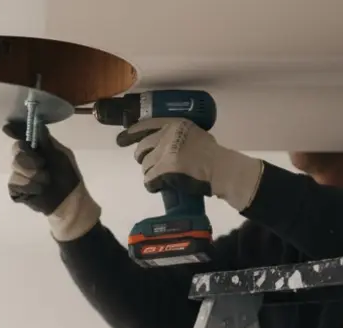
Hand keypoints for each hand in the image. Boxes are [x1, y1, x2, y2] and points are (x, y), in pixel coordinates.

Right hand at [4, 122, 101, 241]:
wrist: (69, 204)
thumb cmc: (69, 178)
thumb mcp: (61, 155)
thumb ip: (46, 141)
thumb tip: (35, 123)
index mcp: (38, 149)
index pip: (22, 135)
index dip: (15, 130)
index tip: (7, 128)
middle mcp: (26, 159)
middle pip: (16, 149)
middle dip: (30, 158)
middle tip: (42, 165)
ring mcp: (20, 174)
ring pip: (15, 166)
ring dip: (33, 175)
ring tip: (46, 181)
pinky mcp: (16, 189)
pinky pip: (14, 182)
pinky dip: (29, 185)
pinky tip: (39, 190)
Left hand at [115, 118, 263, 212]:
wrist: (220, 169)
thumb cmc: (212, 155)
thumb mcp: (195, 134)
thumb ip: (178, 135)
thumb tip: (161, 141)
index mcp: (175, 124)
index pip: (147, 125)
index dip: (132, 133)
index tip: (121, 138)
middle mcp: (168, 135)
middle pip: (142, 148)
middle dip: (143, 158)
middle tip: (151, 166)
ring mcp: (165, 151)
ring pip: (145, 166)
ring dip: (151, 174)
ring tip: (164, 178)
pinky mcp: (164, 168)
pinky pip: (149, 180)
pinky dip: (152, 186)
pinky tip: (159, 187)